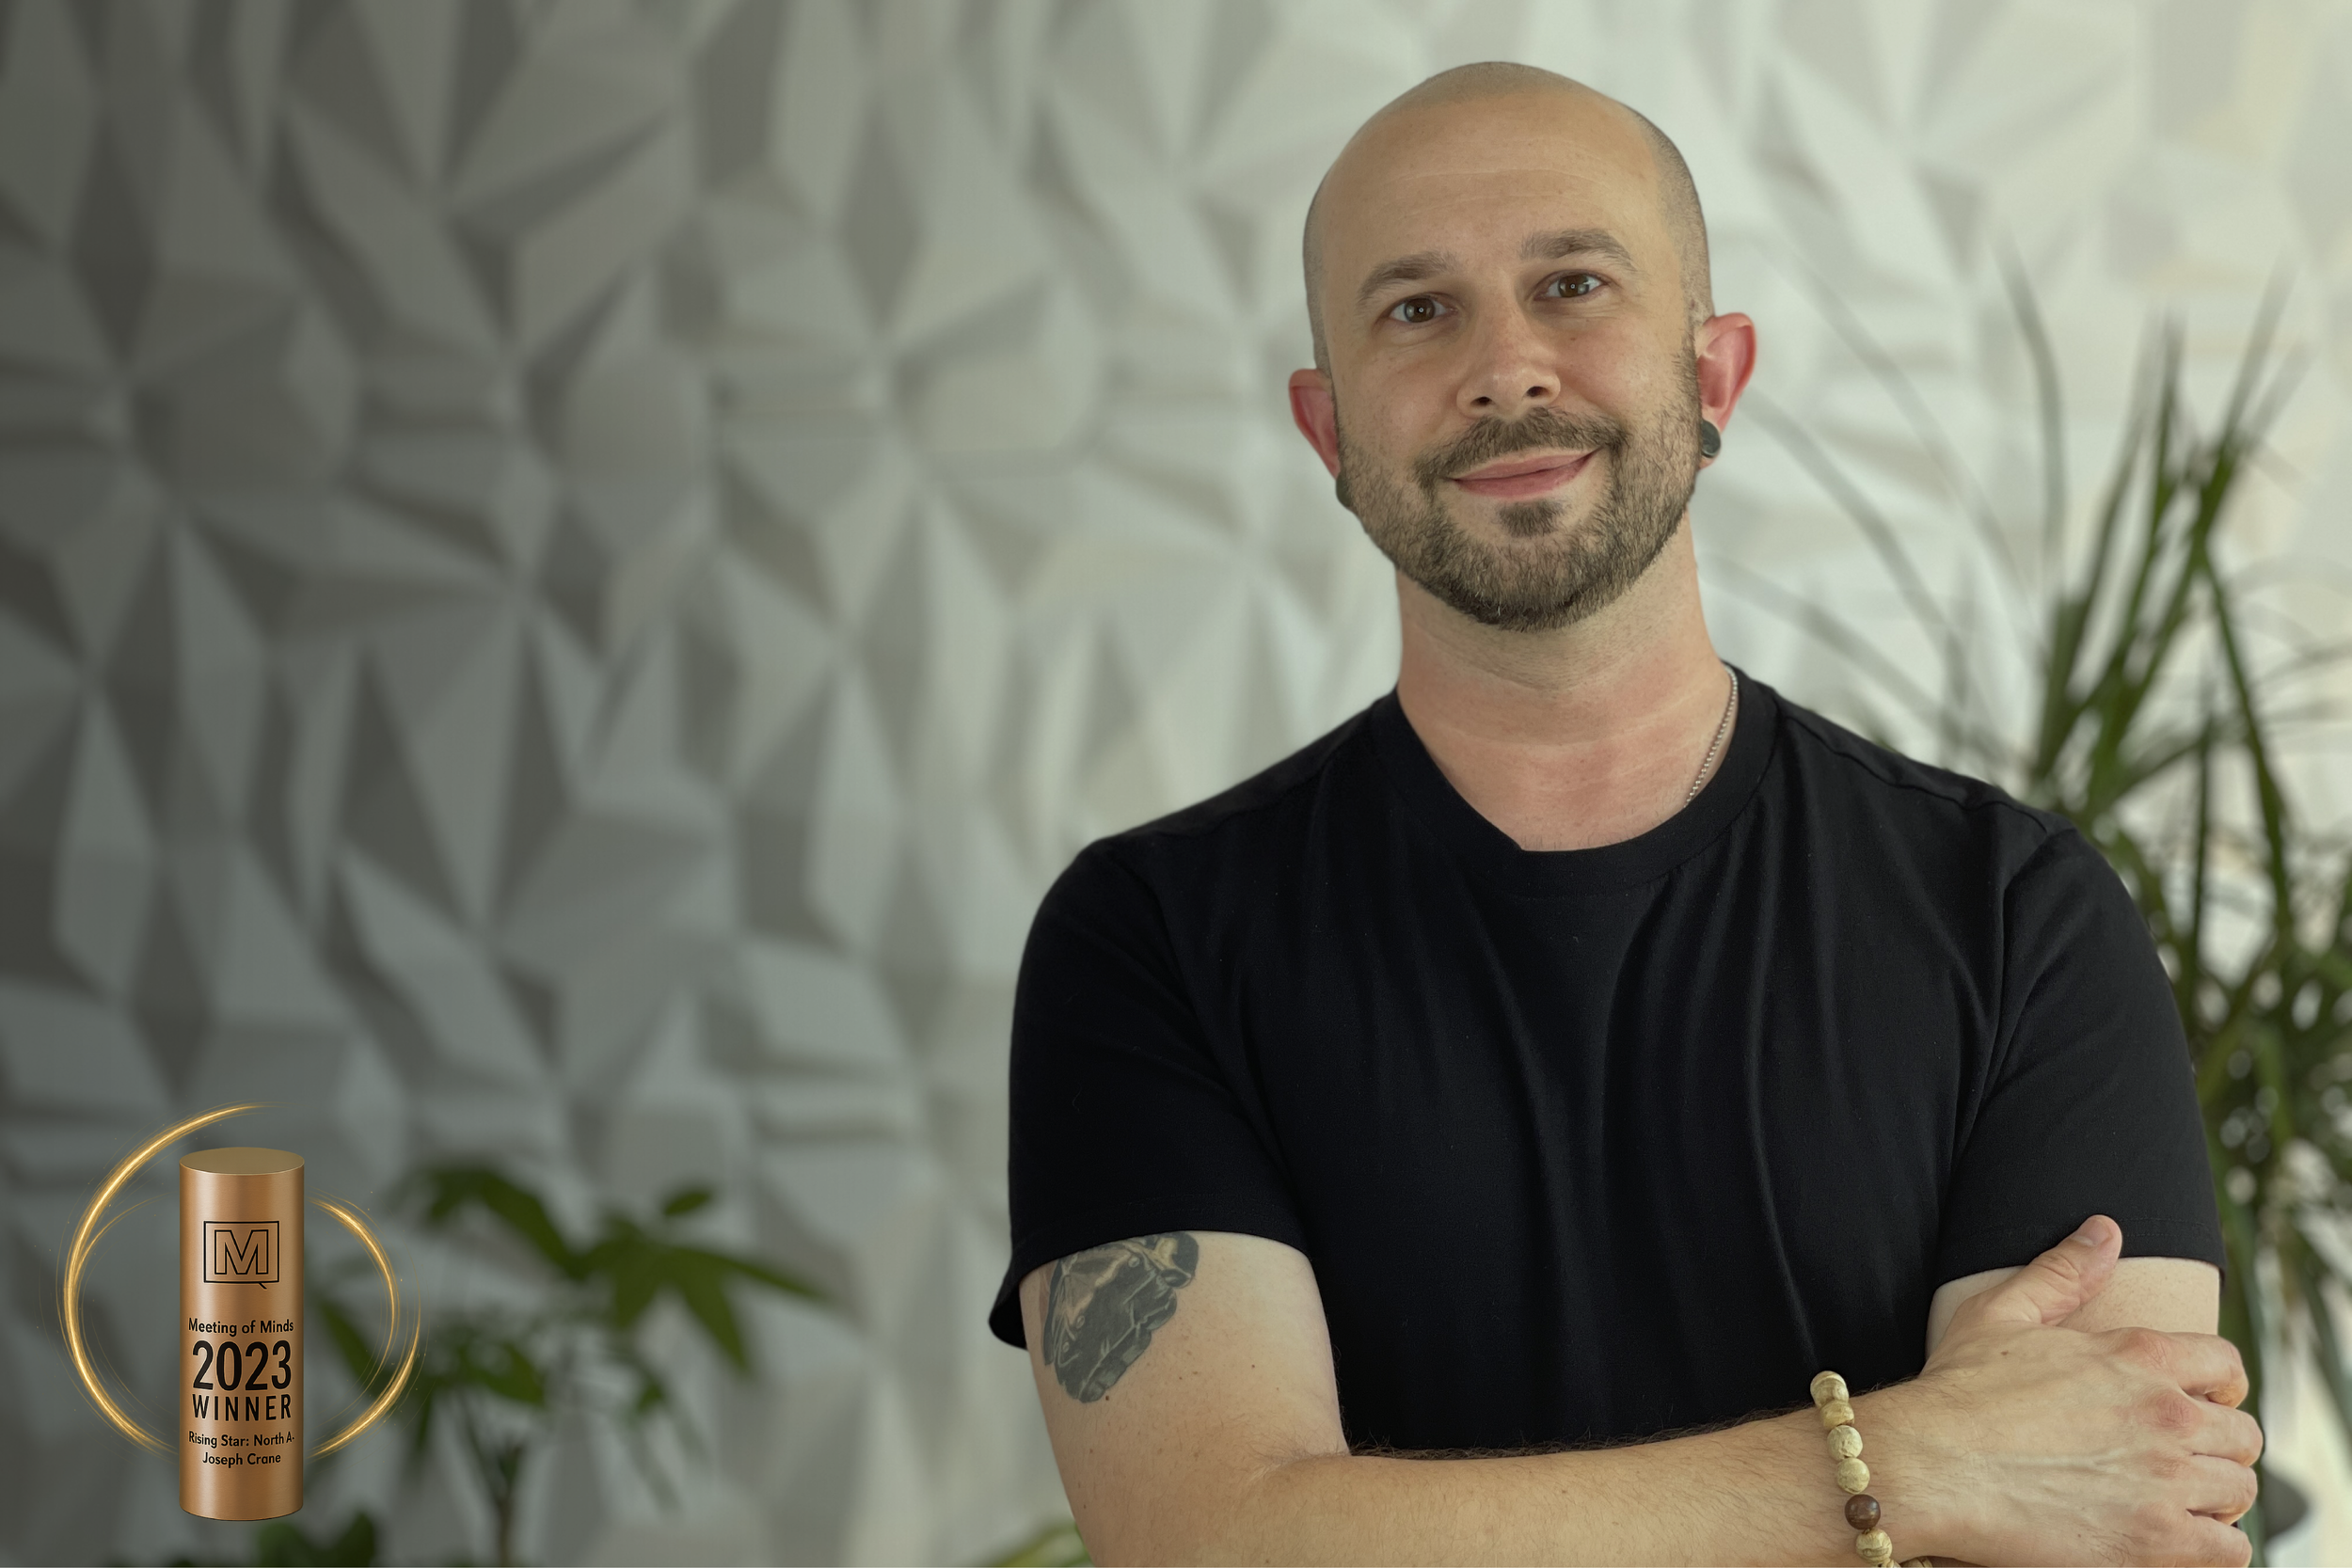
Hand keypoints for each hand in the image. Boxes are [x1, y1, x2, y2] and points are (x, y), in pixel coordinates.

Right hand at [1867, 1216, 2261, 1565]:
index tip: (2200, 1401)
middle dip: (2218, 1446)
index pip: (2225, 1365)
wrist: (1929, 1465)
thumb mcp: (2002, 1313)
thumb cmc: (1957, 1390)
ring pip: (2237, 1492)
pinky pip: (2228, 1552)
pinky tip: (2174, 1539)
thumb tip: (2105, 1230)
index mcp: (2138, 1355)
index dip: (2219, 1384)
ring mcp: (2166, 1481)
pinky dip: (2211, 1547)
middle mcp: (2166, 1414)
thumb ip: (2063, 1272)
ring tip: (2175, 1502)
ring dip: (2212, 1497)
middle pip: (2242, 1434)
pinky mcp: (2156, 1541)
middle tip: (2181, 1459)